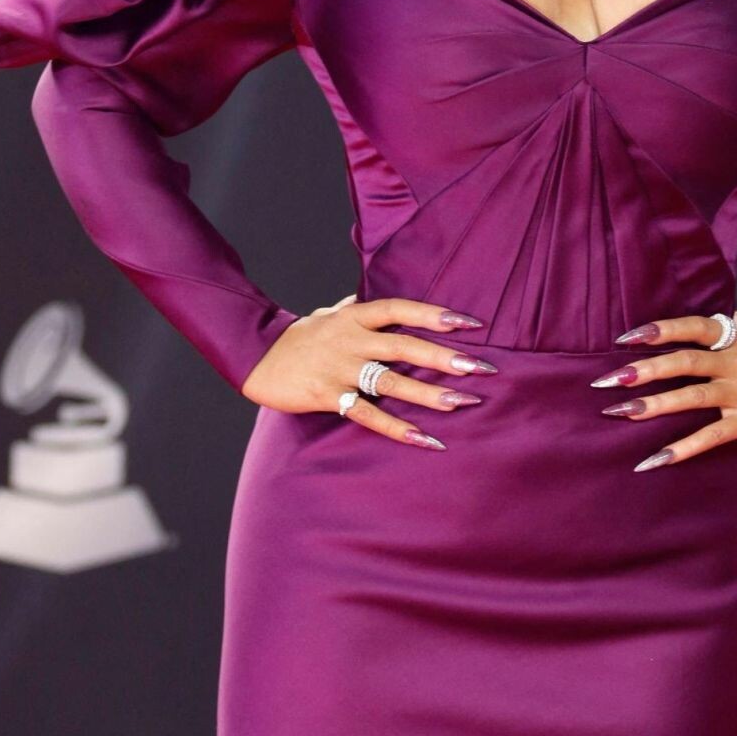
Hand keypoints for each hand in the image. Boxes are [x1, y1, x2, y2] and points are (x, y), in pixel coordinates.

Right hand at [239, 295, 495, 449]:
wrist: (255, 356)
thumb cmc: (298, 336)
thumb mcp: (326, 314)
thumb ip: (353, 308)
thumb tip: (365, 297)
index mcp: (354, 315)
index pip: (401, 309)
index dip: (435, 315)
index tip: (470, 323)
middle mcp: (351, 339)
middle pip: (404, 346)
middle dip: (444, 357)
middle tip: (481, 367)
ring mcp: (340, 368)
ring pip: (391, 381)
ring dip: (429, 394)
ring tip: (463, 402)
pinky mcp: (329, 395)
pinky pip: (368, 414)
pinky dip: (397, 428)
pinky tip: (424, 438)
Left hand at [588, 308, 736, 468]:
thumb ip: (725, 323)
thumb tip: (705, 302)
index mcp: (733, 340)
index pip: (694, 328)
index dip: (661, 330)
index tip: (626, 338)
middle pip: (687, 362)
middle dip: (646, 371)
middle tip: (609, 380)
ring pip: (694, 399)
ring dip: (655, 406)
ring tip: (621, 413)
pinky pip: (711, 437)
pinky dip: (682, 449)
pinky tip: (653, 459)